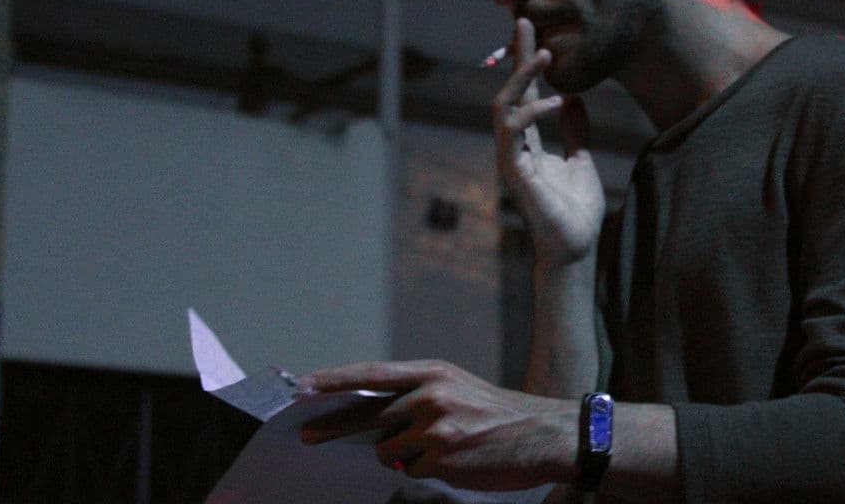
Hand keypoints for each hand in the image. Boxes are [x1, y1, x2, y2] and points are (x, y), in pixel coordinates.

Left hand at [299, 360, 576, 490]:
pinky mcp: (442, 458)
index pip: (373, 374)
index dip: (334, 380)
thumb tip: (372, 423)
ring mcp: (435, 427)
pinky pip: (410, 472)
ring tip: (445, 448)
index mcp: (433, 372)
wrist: (543, 434)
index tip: (302, 386)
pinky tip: (456, 461)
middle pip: (367, 415)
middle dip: (336, 427)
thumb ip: (415, 397)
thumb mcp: (456, 388)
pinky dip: (425, 471)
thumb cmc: (496, 413)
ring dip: (404, 457)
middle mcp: (430, 395)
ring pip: (388, 451)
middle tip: (306, 436)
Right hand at [493, 18, 605, 265]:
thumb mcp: (581, 158)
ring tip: (544, 55)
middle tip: (526, 22)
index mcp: (528, 141)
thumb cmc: (575, 209)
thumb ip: (574, 130)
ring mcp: (510, 158)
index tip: (532, 31)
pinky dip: (531, 112)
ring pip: (503, 106)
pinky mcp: (514, 171)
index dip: (526, 62)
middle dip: (516, 57)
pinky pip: (512, 132)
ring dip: (522, 78)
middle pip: (508, 91)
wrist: (575, 246)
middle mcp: (514, 146)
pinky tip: (555, 100)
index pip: (524, 93)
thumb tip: (573, 98)